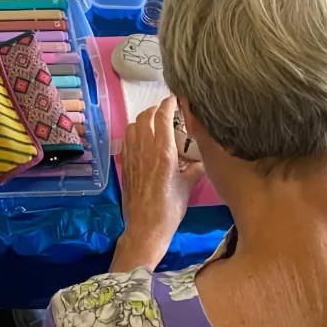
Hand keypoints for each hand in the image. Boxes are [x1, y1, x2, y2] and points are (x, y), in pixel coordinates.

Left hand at [115, 97, 204, 270]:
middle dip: (155, 109)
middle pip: (145, 116)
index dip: (168, 104)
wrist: (145, 227)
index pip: (163, 117)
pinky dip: (135, 132)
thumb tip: (202, 159)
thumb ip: (195, 168)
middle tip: (166, 111)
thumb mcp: (188, 187)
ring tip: (154, 124)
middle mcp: (145, 148)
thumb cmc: (170, 208)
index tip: (175, 99)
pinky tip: (143, 140)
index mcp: (163, 152)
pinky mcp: (124, 163)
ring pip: (133, 125)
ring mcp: (131, 154)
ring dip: (143, 119)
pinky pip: (127, 138)